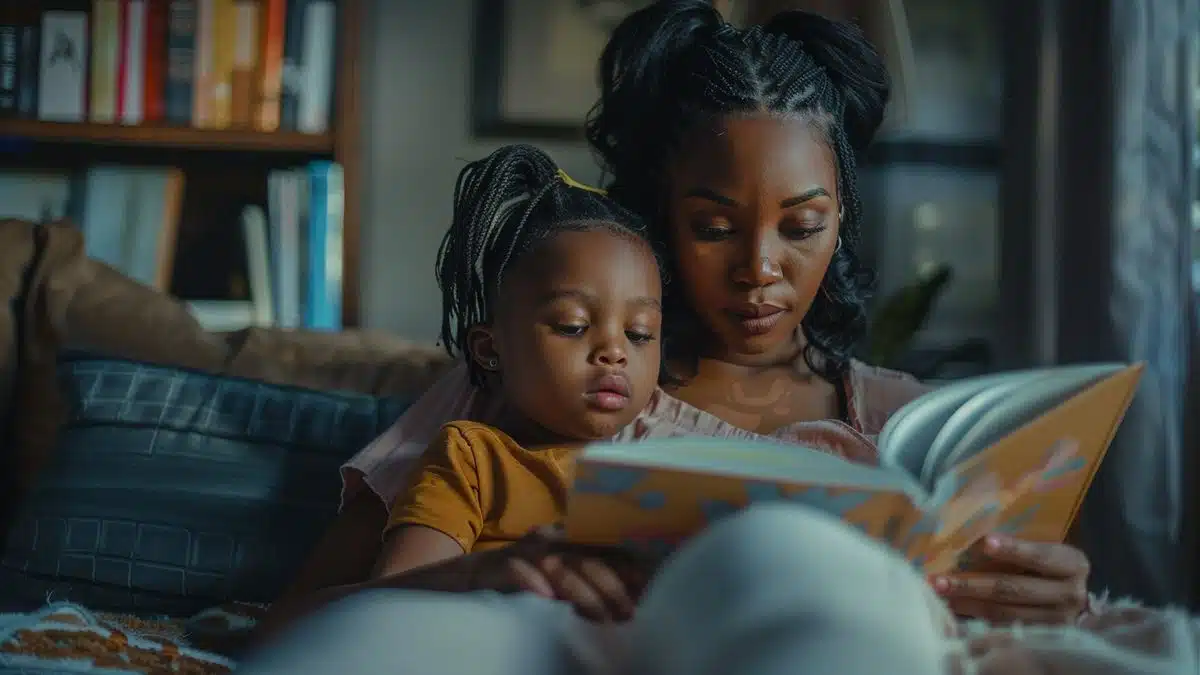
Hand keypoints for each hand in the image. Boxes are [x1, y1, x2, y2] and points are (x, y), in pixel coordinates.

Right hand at [466, 527, 653, 621]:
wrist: (471, 579)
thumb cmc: (525, 583)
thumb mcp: (560, 583)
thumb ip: (587, 587)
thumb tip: (627, 604)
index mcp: (568, 544)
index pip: (602, 550)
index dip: (625, 567)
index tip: (645, 589)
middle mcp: (550, 543)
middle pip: (586, 559)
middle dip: (609, 586)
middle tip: (627, 612)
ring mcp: (524, 552)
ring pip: (558, 565)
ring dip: (580, 591)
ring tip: (599, 615)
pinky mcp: (498, 565)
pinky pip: (517, 570)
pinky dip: (531, 581)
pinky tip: (546, 599)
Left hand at [931, 534, 1089, 624]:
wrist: (1071, 597)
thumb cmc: (1048, 564)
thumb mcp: (1043, 548)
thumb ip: (1017, 544)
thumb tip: (969, 537)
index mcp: (1072, 564)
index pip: (1040, 556)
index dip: (1014, 550)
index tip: (986, 542)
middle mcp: (1070, 594)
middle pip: (1016, 589)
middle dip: (974, 584)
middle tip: (940, 580)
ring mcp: (1058, 621)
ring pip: (1006, 613)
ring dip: (968, 603)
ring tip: (940, 595)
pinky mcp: (1043, 637)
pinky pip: (1005, 628)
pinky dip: (977, 618)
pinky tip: (955, 609)